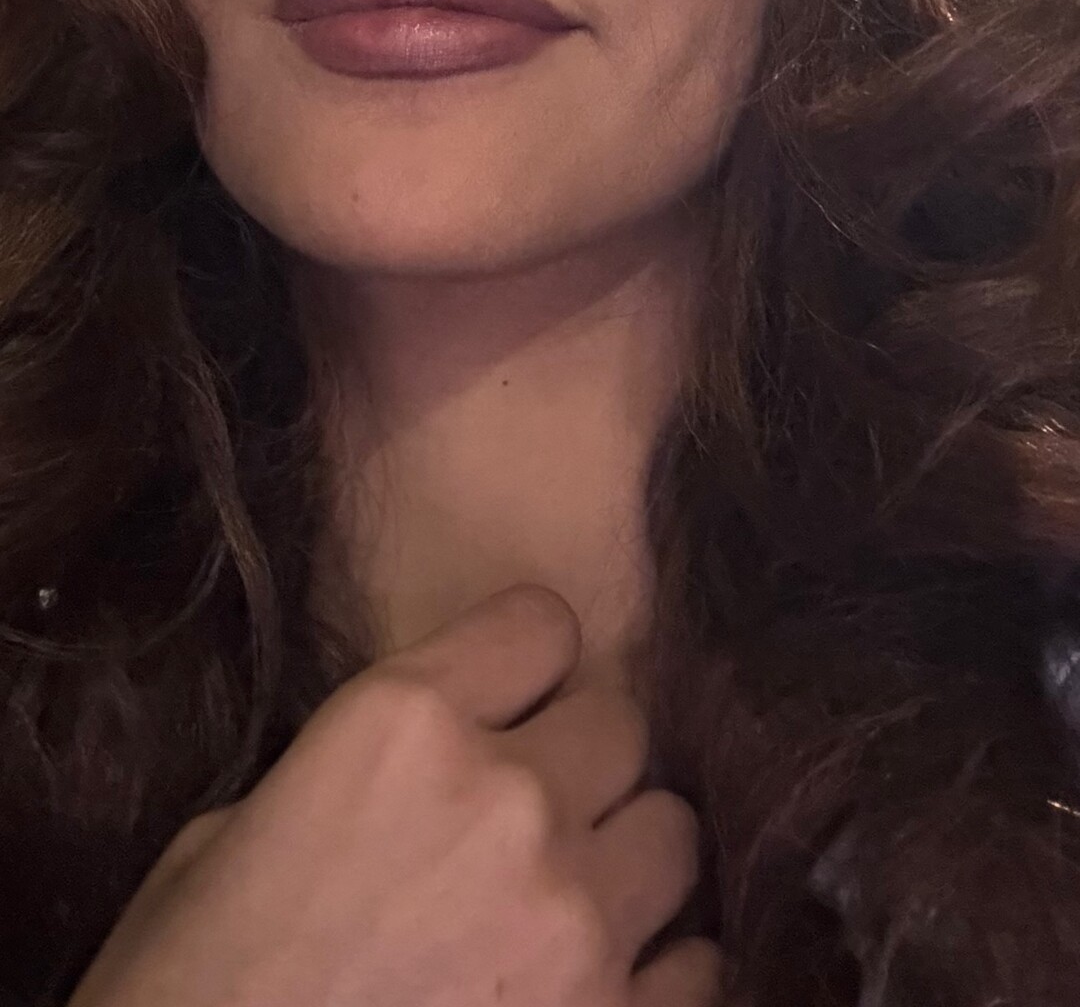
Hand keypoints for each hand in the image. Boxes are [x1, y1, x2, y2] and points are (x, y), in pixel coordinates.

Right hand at [68, 583, 722, 1006]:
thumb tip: (414, 774)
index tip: (508, 698)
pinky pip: (698, 964)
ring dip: (624, 861)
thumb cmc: (186, 987)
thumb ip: (349, 772)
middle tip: (526, 816)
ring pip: (672, 834)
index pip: (541, 624)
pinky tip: (601, 988)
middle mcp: (508, 796)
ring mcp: (574, 918)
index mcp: (403, 722)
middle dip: (578, 763)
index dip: (524, 665)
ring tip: (568, 904)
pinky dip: (659, 972)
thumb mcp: (230, 835)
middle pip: (619, 725)